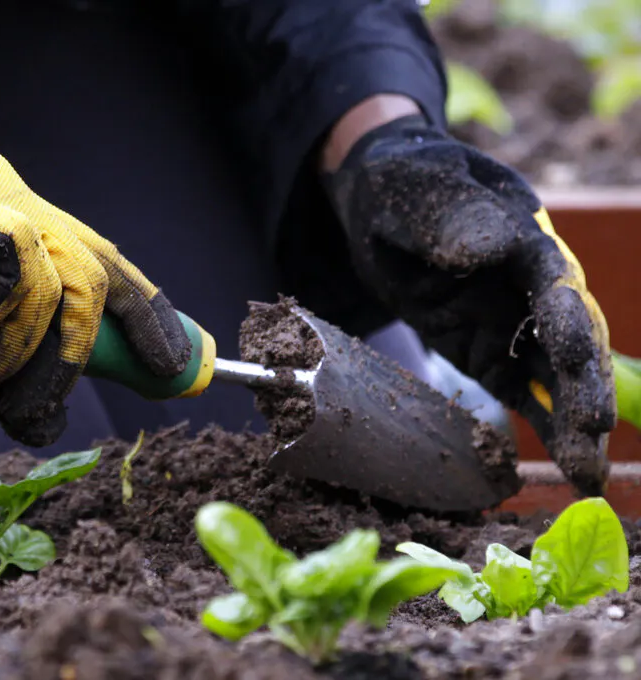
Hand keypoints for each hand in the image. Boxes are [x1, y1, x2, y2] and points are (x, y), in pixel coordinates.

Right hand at [0, 96, 189, 445]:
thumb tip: (43, 428)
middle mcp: (23, 201)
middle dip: (110, 346)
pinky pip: (18, 265)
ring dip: (29, 359)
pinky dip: (4, 319)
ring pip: (63, 281)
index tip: (171, 364)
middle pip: (101, 270)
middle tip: (62, 410)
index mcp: (28, 221)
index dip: (146, 314)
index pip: (105, 263)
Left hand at [323, 113, 616, 495]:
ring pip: (553, 374)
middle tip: (593, 425)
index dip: (565, 316)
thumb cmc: (404, 188)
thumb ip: (450, 217)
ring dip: (574, 419)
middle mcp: (530, 283)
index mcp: (519, 233)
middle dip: (582, 379)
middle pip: (568, 333)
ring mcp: (513, 322)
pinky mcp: (491, 354)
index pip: (552, 278)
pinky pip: (525, 393)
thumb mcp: (416, 188)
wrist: (382, 207)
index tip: (572, 351)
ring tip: (590, 472)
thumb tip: (484, 250)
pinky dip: (548, 427)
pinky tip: (574, 469)